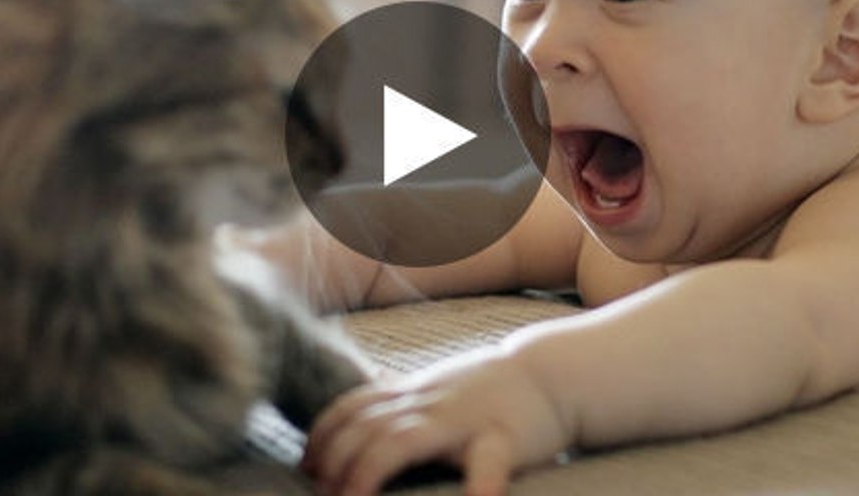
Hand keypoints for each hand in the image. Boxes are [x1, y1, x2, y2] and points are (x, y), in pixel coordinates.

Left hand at [301, 346, 572, 495]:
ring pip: (401, 441)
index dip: (322, 436)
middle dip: (335, 462)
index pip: (351, 407)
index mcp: (412, 393)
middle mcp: (428, 402)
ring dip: (368, 473)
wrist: (551, 374)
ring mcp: (462, 419)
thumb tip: (363, 410)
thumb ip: (402, 398)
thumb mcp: (438, 387)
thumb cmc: (491, 390)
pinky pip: (486, 462)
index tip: (306, 467)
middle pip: (364, 427)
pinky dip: (475, 487)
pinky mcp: (503, 437)